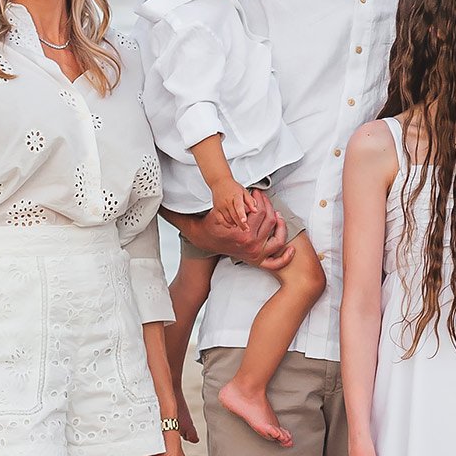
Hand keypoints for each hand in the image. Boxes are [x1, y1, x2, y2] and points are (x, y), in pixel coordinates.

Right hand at [168, 200, 291, 272]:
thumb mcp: (203, 215)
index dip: (260, 199)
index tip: (256, 193)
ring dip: (281, 223)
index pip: (260, 211)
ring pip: (278, 236)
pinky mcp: (259, 261)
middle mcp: (250, 244)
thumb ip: (190, 207)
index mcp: (240, 233)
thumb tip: (164, 205)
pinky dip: (286, 256)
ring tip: (276, 213)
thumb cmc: (208, 226)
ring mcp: (256, 254)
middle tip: (263, 199)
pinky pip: (277, 262)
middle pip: (271, 220)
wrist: (207, 245)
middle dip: (269, 206)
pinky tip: (291, 247)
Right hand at [210, 175, 249, 231]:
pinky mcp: (216, 209)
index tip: (244, 221)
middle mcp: (227, 201)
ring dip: (235, 224)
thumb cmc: (232, 187)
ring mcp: (221, 206)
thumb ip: (250, 201)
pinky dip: (226, 224)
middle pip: (234, 215)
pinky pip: (221, 220)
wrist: (219, 182)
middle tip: (247, 229)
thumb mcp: (244, 191)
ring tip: (240, 225)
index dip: (241, 214)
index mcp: (235, 196)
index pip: (238, 206)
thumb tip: (255, 210)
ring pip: (228, 219)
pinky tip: (231, 225)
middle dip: (241, 224)